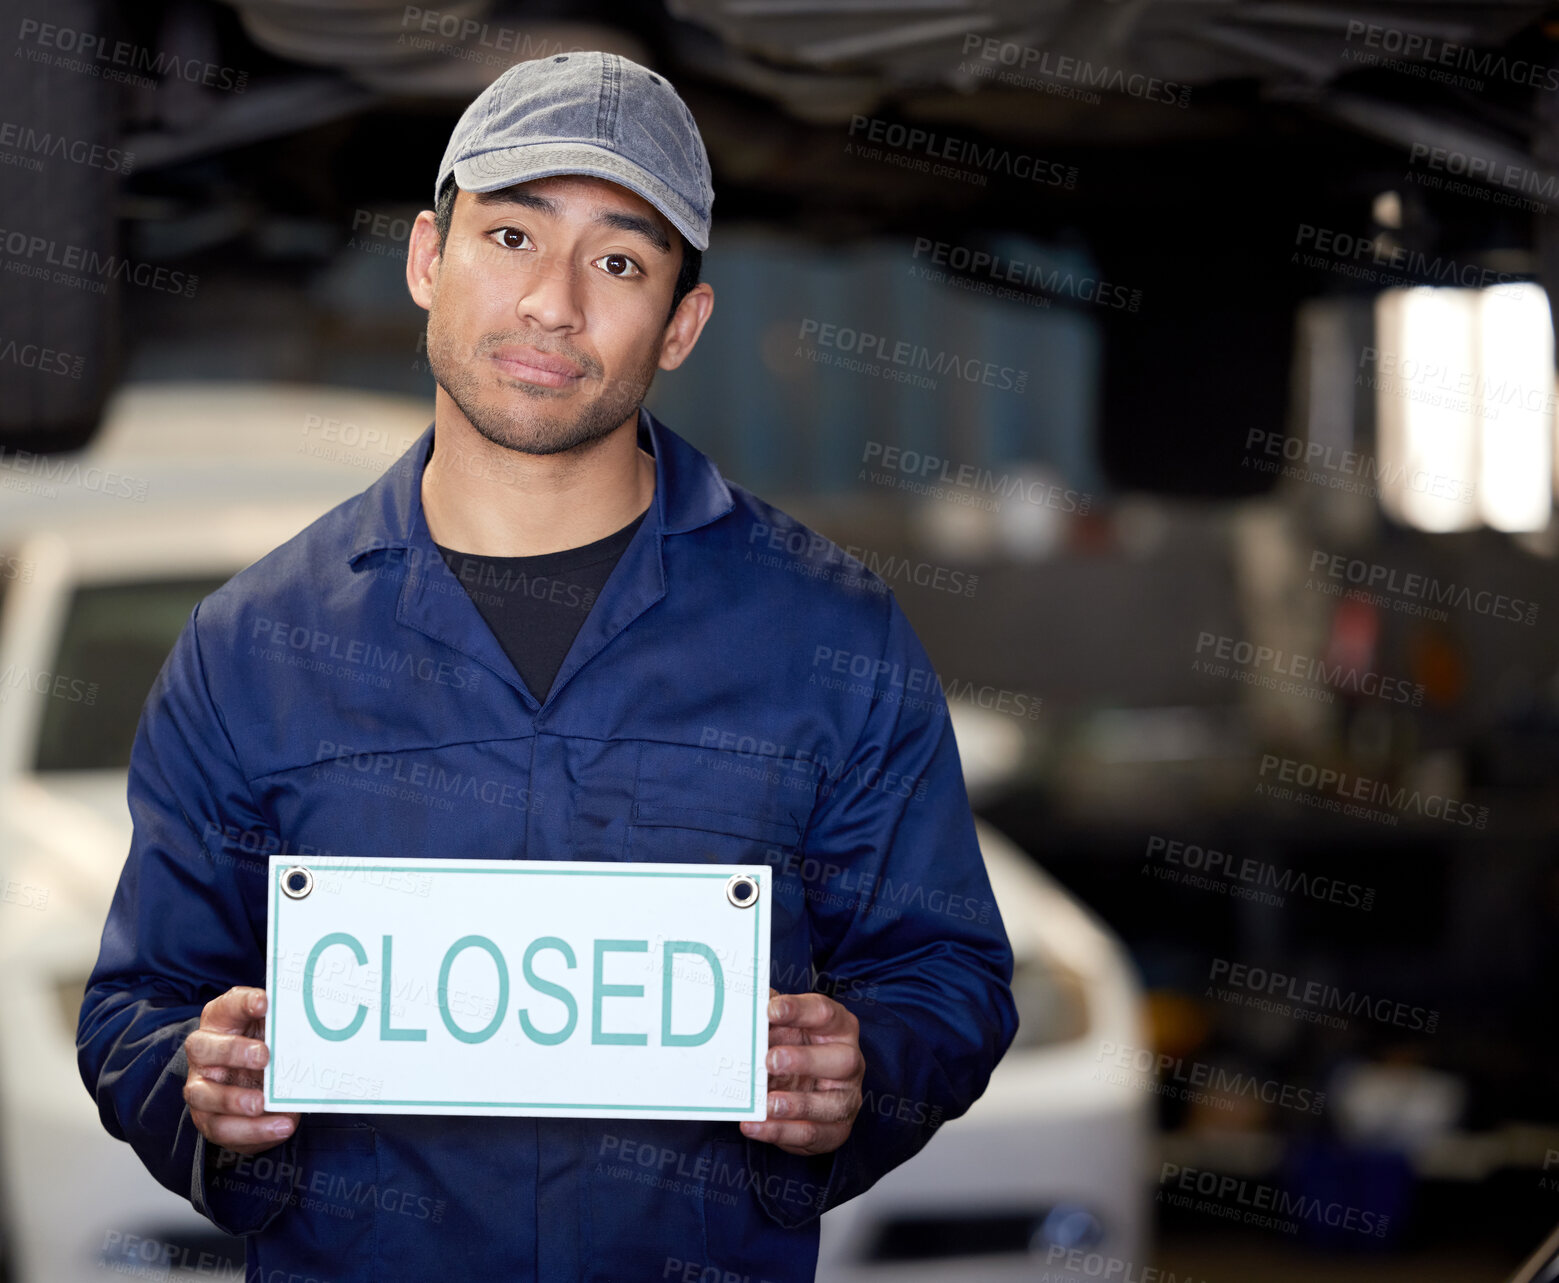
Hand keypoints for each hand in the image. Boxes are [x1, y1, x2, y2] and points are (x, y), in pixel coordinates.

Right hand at [183, 986, 298, 1154]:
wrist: (254, 1085)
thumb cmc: (266, 1047)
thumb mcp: (275, 1031)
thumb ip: (286, 1023)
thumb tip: (321, 1018)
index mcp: (221, 1022)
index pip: (226, 1006)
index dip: (242, 1003)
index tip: (264, 1003)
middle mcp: (203, 1054)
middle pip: (202, 1048)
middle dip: (232, 1051)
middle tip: (264, 1057)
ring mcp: (202, 1088)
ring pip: (203, 1094)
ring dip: (233, 1100)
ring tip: (261, 1104)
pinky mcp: (210, 1119)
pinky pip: (223, 1129)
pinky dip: (253, 1130)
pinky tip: (280, 1126)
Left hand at [740, 988, 863, 1155]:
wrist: (804, 1091)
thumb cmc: (794, 1050)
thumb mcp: (783, 1029)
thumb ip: (767, 1016)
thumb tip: (742, 999)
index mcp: (838, 1027)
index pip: (824, 1013)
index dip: (799, 1010)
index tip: (770, 1010)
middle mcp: (849, 1060)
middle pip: (841, 1059)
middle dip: (805, 1060)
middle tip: (770, 1060)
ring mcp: (847, 1097)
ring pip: (831, 1103)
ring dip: (796, 1104)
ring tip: (766, 1103)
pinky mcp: (836, 1130)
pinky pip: (812, 1134)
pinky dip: (781, 1131)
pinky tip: (755, 1124)